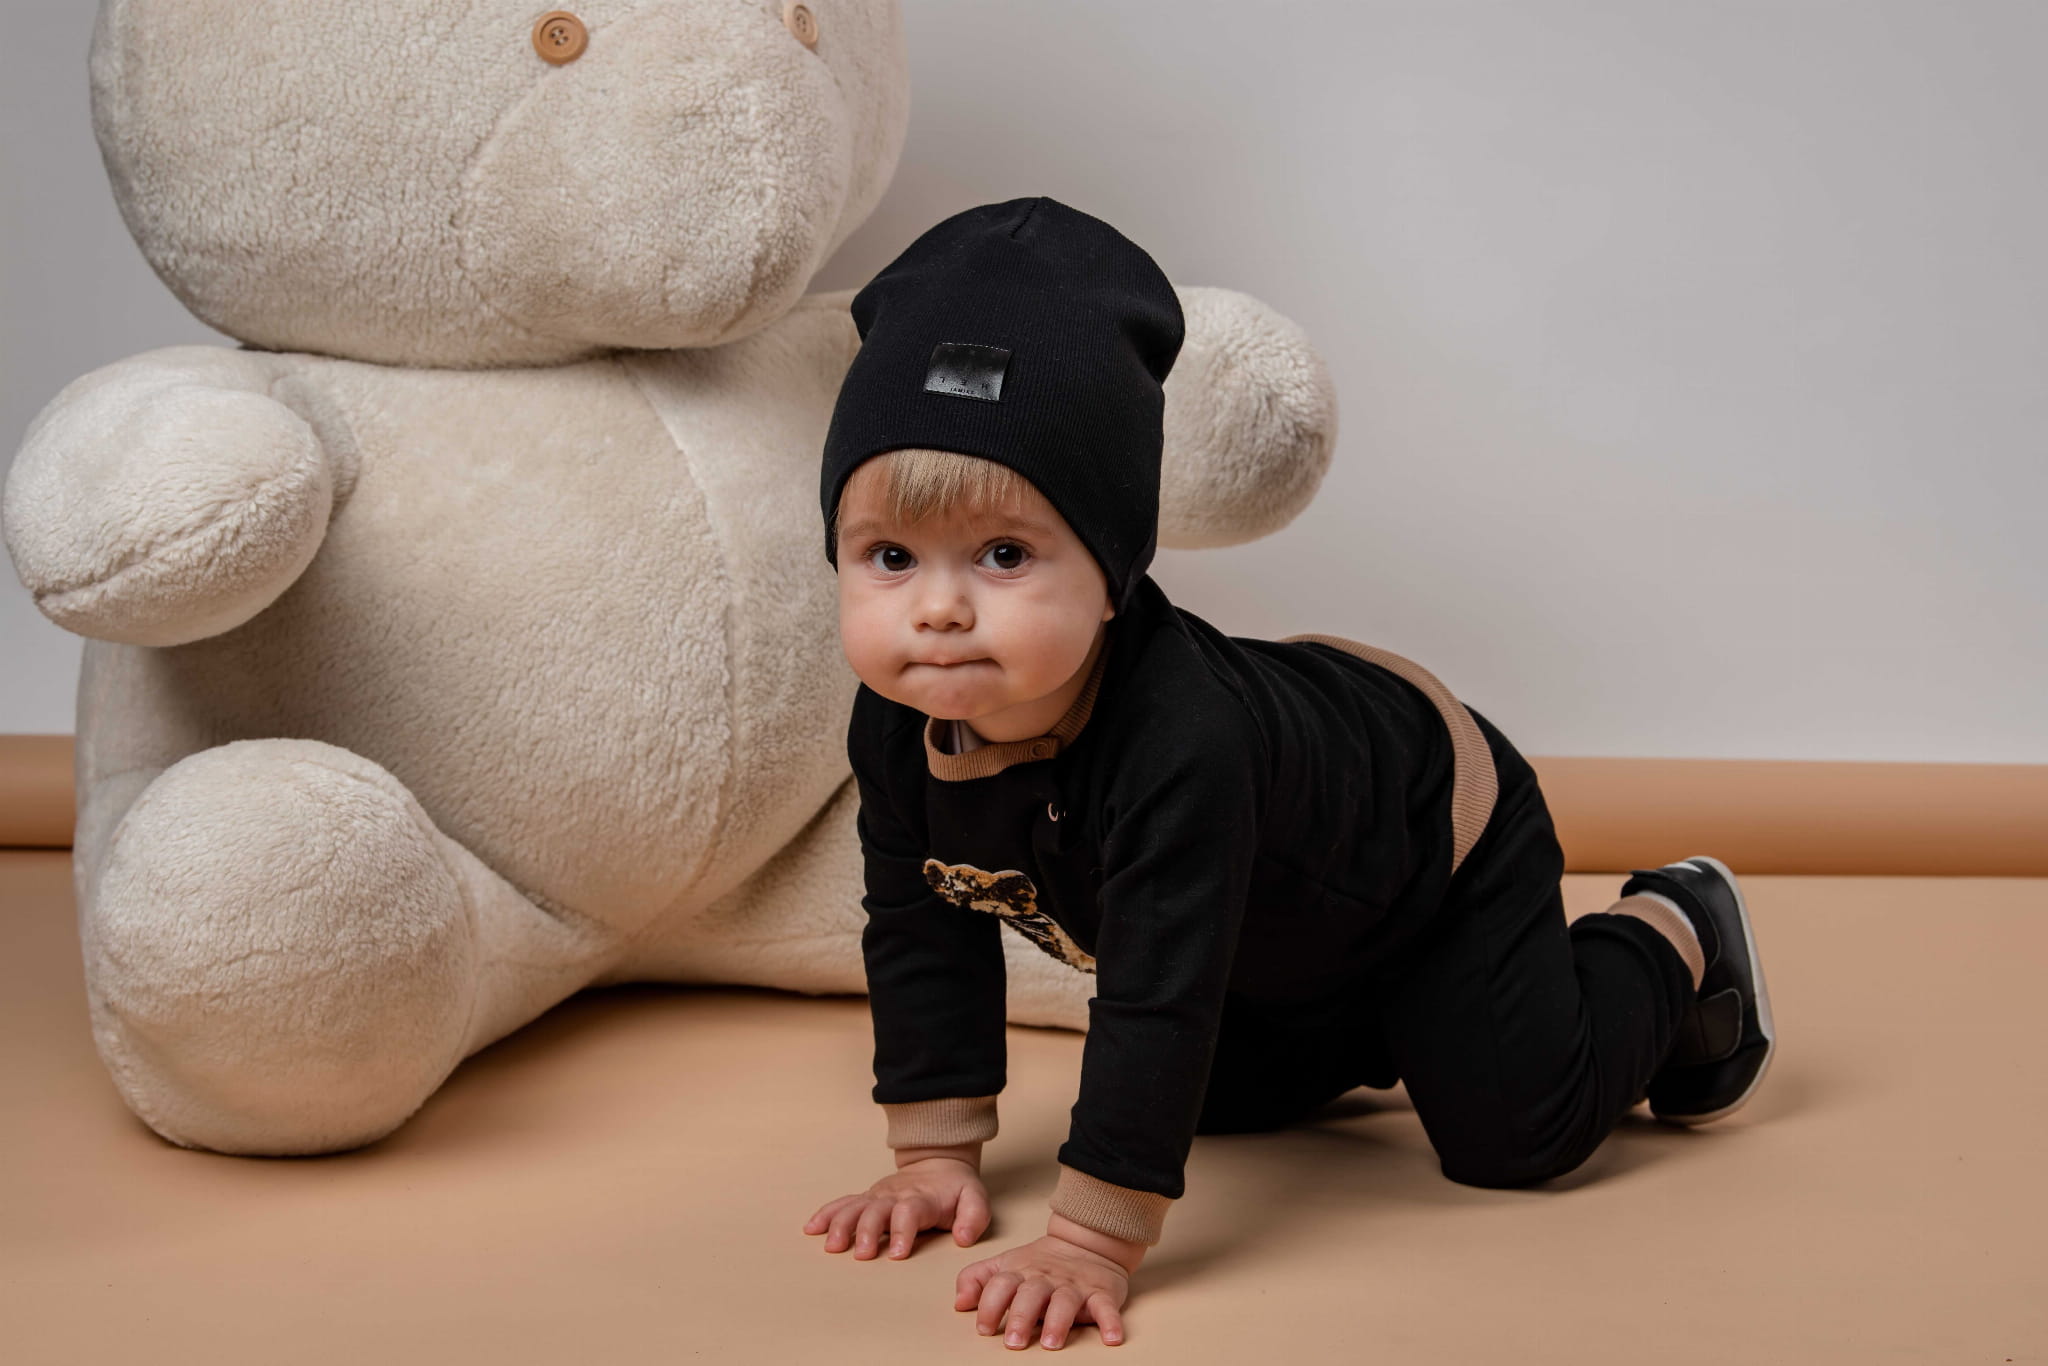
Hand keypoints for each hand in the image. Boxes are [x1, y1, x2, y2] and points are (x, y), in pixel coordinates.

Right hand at [803, 1156, 990, 1259]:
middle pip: (876, 1211)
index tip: (899, 1254)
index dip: (903, 1231)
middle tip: (863, 1255)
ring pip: (855, 1208)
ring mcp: (878, 1196)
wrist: (938, 1162)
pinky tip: (811, 1229)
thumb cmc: (955, 1189)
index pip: (910, 1212)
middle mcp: (895, 1196)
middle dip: (868, 1232)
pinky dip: (826, 1214)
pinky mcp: (867, 1198)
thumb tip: (962, 1238)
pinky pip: (842, 1204)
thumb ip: (974, 1217)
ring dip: (842, 1225)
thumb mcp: (976, 1198)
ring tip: (832, 1247)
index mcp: (922, 1199)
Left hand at [957, 1233, 1131, 1348]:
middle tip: (1013, 1342)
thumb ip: (978, 1279)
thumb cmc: (1041, 1263)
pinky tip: (1111, 1338)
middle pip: (1030, 1295)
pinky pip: (1107, 1307)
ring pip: (1065, 1302)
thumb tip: (959, 1303)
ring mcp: (1074, 1286)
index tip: (983, 1328)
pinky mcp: (1101, 1293)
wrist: (1088, 1241)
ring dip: (1058, 1322)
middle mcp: (1046, 1279)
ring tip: (1050, 1343)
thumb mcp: (1006, 1264)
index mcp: (1020, 1272)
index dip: (989, 1305)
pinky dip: (1111, 1322)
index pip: (1001, 1284)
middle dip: (1020, 1317)